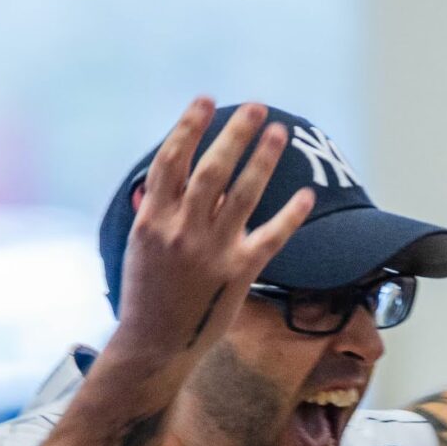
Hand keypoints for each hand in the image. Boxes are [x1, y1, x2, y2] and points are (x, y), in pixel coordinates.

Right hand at [105, 100, 314, 382]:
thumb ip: (154, 212)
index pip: (172, 161)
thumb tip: (160, 180)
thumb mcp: (139, 247)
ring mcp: (211, 251)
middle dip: (235, 134)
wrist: (155, 344)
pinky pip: (271, 237)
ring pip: (242, 195)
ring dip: (263, 160)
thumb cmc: (146, 294)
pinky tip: (306, 195)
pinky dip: (290, 215)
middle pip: (211, 169)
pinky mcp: (239, 273)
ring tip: (279, 133)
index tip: (205, 101)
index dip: (188, 127)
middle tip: (256, 108)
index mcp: (152, 219)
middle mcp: (181, 231)